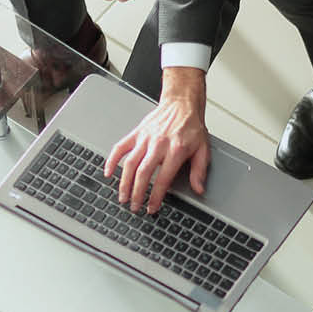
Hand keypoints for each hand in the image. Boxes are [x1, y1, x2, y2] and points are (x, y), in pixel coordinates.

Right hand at [104, 67, 209, 211]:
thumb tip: (198, 189)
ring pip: (130, 163)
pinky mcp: (136, 133)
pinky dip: (112, 160)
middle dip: (137, 193)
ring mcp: (145, 139)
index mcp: (175, 151)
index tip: (152, 208)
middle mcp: (158, 145)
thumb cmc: (191, 126)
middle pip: (143, 173)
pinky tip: (108, 172)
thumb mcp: (203, 149)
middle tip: (134, 207)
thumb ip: (199, 171)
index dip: (156, 196)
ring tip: (122, 197)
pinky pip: (120, 147)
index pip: (162, 179)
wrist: (181, 103)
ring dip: (124, 182)